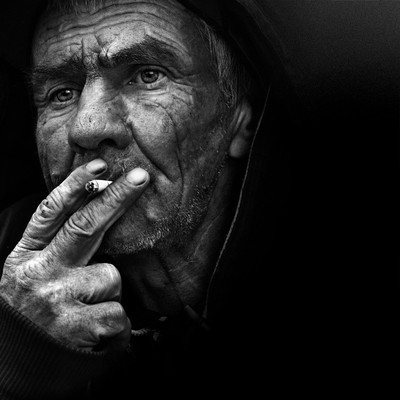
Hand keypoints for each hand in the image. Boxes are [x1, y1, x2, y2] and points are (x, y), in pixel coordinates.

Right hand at [0, 159, 148, 351]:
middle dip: (116, 198)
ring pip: (110, 276)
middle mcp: (38, 273)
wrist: (18, 364)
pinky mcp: (76, 327)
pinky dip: (113, 323)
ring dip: (107, 292)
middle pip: (84, 227)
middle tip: (141, 177)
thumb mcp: (32, 273)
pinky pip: (118, 311)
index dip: (76, 186)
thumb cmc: (32, 311)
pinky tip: (91, 332)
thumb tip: (96, 207)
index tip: (100, 165)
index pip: (51, 213)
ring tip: (84, 311)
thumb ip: (56, 246)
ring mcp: (56, 300)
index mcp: (25, 257)